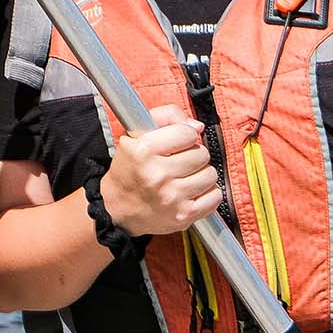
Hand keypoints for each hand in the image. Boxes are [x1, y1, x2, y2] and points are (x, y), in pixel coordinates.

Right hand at [100, 105, 220, 235]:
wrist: (117, 209)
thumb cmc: (129, 170)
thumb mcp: (135, 136)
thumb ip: (165, 117)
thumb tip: (197, 127)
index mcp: (143, 151)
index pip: (187, 133)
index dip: (185, 135)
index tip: (179, 141)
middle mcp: (157, 175)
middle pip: (201, 154)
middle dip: (193, 155)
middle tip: (180, 161)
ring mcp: (172, 197)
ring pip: (210, 175)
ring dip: (201, 174)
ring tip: (185, 177)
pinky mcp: (184, 215)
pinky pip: (215, 197)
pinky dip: (207, 193)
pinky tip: (192, 191)